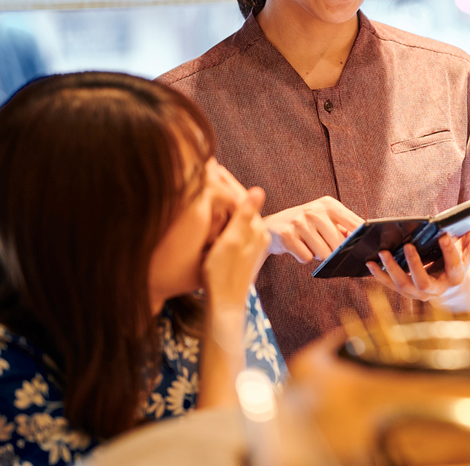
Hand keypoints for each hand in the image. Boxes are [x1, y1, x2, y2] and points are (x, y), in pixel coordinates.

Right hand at [202, 179, 268, 308]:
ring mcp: (248, 244)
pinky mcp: (240, 253)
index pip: (241, 197)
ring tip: (211, 182)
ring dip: (225, 199)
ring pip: (236, 214)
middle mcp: (256, 234)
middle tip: (211, 166)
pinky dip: (223, 214)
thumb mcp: (231, 242)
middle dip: (226, 186)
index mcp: (255, 229)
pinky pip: (233, 226)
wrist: (224, 304)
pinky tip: (215, 210)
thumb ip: (244, 216)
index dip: (226, 181)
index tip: (213, 164)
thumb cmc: (223, 275)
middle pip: (240, 204)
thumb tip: (259, 189)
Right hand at [264, 196, 360, 262]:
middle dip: (334, 252)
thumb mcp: (325, 218)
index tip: (366, 246)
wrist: (272, 225)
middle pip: (338, 244)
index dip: (361, 237)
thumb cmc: (305, 224)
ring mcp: (300, 222)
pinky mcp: (287, 235)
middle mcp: (314, 210)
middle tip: (323, 245)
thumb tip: (364, 240)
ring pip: (323, 253)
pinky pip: (306, 258)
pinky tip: (298, 247)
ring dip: (318, 255)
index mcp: (329, 204)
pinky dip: (303, 257)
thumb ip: (345, 227)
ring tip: (309, 244)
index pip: (354, 223)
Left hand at [367, 228, 469, 303]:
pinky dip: (379, 275)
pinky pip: (390, 285)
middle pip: (423, 281)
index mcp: (455, 278)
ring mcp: (419, 293)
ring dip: (391, 269)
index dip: (450, 250)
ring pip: (404, 285)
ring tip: (382, 252)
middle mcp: (436, 290)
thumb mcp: (468, 251)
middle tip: (407, 246)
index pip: (453, 265)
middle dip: (415, 264)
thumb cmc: (457, 264)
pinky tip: (370, 262)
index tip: (443, 234)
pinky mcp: (406, 292)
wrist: (449, 289)